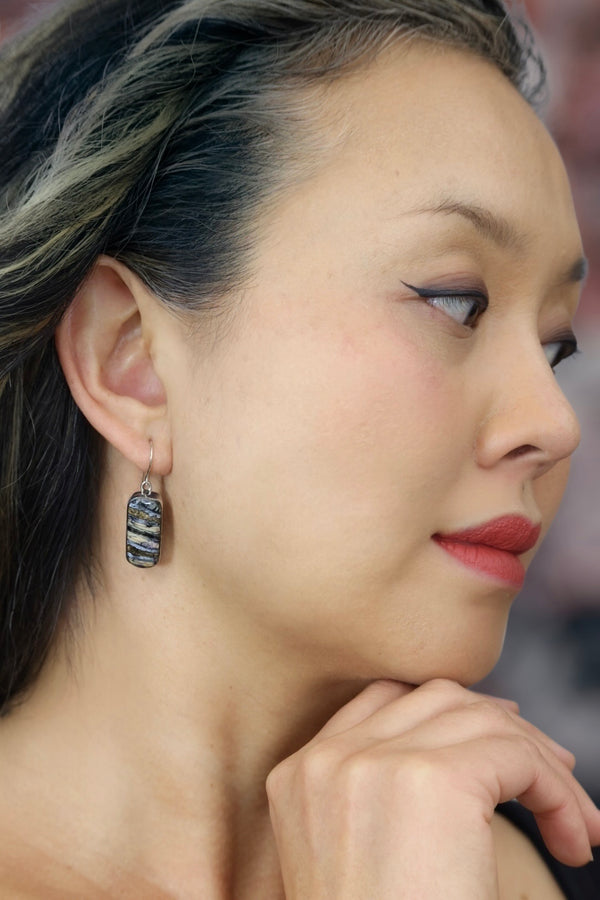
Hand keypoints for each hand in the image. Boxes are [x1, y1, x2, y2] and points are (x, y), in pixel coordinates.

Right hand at [266, 679, 599, 899]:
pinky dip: (558, 792)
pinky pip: (516, 757)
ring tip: (575, 820)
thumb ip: (380, 797)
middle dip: (502, 728)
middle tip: (551, 773)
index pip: (384, 700)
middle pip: (436, 699)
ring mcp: (374, 764)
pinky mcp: (435, 783)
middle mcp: (329, 759)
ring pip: (482, 721)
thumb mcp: (356, 859)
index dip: (451, 712)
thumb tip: (466, 751)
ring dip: (541, 764)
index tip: (500, 739)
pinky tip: (573, 838)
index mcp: (300, 776)